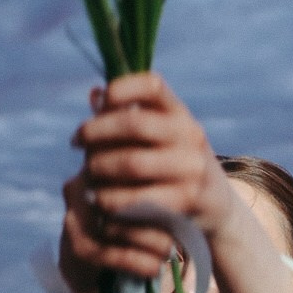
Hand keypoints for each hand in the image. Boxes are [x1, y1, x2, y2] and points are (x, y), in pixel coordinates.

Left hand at [60, 73, 233, 292]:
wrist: (215, 206)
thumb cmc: (171, 165)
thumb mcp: (157, 137)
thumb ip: (126, 117)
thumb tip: (95, 95)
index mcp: (180, 113)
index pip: (152, 86)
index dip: (122, 88)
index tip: (99, 105)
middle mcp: (191, 135)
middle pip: (134, 124)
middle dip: (96, 132)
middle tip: (77, 143)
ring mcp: (192, 167)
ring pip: (132, 164)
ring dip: (99, 170)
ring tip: (86, 177)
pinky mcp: (188, 200)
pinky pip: (139, 199)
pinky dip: (112, 201)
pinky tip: (100, 202)